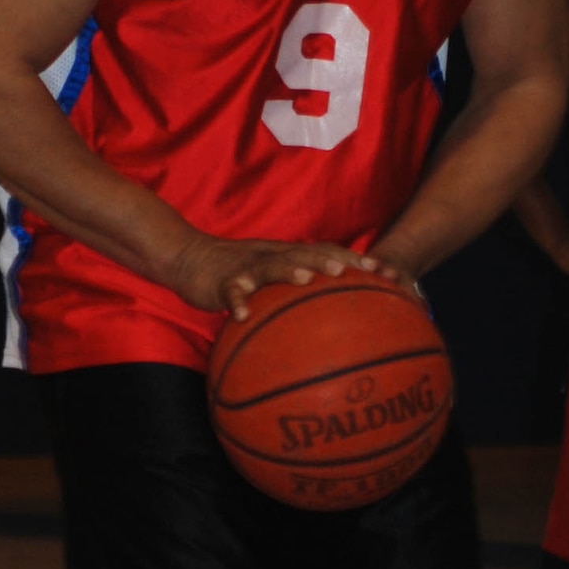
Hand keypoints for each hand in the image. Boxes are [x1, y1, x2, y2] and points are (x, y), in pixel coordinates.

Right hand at [168, 234, 380, 320]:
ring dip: (288, 271)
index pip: (325, 251)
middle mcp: (271, 255)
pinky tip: (243, 316)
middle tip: (353, 271)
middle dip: (330, 259)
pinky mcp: (221, 280)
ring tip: (306, 280)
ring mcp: (247, 266)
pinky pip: (230, 291)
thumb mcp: (268, 277)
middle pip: (304, 252)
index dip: (352, 258)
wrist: (187, 258)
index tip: (381, 270)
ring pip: (270, 265)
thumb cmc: (234, 272)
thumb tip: (330, 317)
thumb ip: (294, 290)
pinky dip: (237, 301)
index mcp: (286, 255)